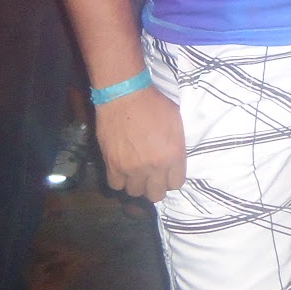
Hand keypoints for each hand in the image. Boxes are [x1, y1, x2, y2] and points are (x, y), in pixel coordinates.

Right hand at [96, 85, 186, 202]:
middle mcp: (154, 167)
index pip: (176, 184)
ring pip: (136, 192)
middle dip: (156, 186)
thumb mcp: (177, 122)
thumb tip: (175, 158)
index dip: (172, 179)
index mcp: (173, 156)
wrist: (125, 95)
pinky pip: (116, 185)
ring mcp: (132, 168)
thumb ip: (177, 145)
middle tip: (153, 176)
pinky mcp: (112, 165)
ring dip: (137, 184)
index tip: (168, 173)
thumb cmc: (154, 104)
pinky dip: (120, 180)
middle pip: (156, 194)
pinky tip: (122, 171)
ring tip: (137, 174)